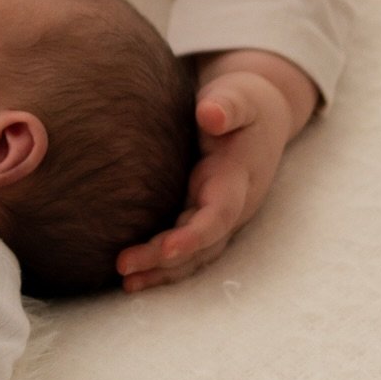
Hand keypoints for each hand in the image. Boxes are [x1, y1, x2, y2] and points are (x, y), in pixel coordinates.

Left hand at [116, 58, 309, 290]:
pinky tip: (132, 275)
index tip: (166, 249)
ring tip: (125, 282)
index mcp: (237, 180)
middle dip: (164, 260)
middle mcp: (231, 206)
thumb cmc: (242, 101)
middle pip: (200, 244)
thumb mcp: (240, 97)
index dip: (194, 235)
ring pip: (194, 255)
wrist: (258, 113)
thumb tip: (211, 114)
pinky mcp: (202, 215)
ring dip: (161, 271)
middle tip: (122, 267)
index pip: (218, 215)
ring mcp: (218, 215)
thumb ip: (228, 105)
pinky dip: (162, 265)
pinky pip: (185, 248)